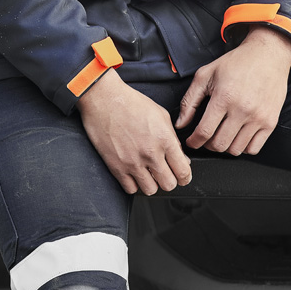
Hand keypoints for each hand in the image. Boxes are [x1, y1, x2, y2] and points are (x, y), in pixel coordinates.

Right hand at [77, 69, 191, 195]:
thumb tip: (180, 157)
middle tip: (165, 173)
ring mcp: (132, 162)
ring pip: (151, 190)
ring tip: (148, 173)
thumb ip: (172, 138)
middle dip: (170, 180)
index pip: (183, 171)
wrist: (104, 99)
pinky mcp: (116, 167)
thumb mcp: (161, 114)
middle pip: (169, 184)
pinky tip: (134, 173)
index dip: (185, 177)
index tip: (183, 176)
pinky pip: (130, 189)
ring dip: (152, 183)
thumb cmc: (131, 103)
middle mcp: (150, 154)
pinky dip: (134, 184)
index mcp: (164, 139)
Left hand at [175, 27, 290, 155]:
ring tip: (222, 134)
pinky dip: (243, 147)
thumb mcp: (206, 74)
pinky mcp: (271, 122)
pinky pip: (253, 149)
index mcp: (224, 97)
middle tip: (206, 137)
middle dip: (208, 144)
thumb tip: (181, 124)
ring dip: (225, 146)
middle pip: (220, 145)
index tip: (192, 142)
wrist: (267, 55)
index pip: (204, 132)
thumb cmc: (236, 63)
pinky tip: (238, 135)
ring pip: (236, 150)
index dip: (194, 142)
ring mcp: (258, 117)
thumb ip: (190, 100)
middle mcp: (242, 109)